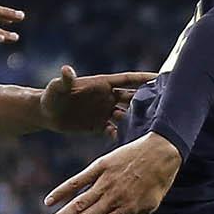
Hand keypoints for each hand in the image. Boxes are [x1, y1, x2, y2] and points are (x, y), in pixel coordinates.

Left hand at [38, 69, 156, 135]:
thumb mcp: (57, 87)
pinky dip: (124, 135)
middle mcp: (106, 97)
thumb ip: (65, 80)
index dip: (143, 78)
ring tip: (155, 126)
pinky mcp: (99, 125)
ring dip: (139, 119)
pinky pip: (116, 130)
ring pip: (127, 114)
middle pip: (133, 97)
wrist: (45, 113)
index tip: (162, 76)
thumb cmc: (51, 95)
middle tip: (167, 104)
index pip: (127, 79)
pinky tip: (133, 143)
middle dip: (148, 99)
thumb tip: (67, 71)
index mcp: (101, 84)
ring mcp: (104, 111)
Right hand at [41, 132, 181, 213]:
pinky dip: (62, 191)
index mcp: (125, 210)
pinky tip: (49, 201)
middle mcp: (113, 198)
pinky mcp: (101, 166)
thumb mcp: (150, 207)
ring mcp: (105, 182)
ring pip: (78, 203)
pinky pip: (78, 180)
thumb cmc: (158, 182)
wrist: (162, 151)